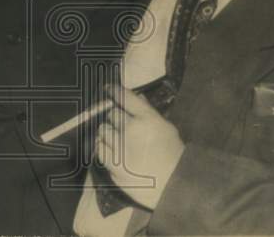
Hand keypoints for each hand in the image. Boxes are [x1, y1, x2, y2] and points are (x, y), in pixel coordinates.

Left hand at [96, 84, 183, 210]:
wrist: (174, 185)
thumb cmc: (172, 153)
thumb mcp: (165, 127)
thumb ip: (148, 111)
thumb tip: (136, 97)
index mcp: (146, 119)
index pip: (124, 97)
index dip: (114, 91)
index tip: (108, 88)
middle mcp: (130, 131)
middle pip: (111, 114)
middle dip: (115, 117)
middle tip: (121, 124)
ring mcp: (120, 149)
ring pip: (103, 130)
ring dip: (108, 132)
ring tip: (117, 138)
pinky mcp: (113, 166)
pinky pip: (100, 149)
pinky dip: (104, 147)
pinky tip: (112, 150)